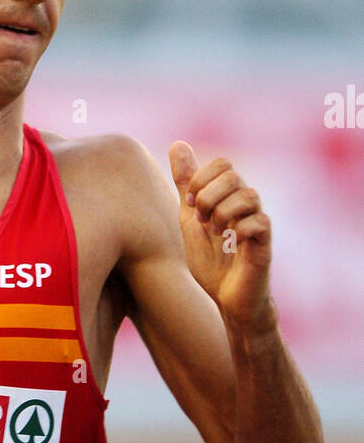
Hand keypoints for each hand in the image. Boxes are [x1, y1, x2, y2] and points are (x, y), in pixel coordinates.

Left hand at [169, 141, 274, 327]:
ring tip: (215, 232)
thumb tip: (177, 144)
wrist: (225, 298)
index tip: (190, 203)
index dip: (201, 178)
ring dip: (222, 213)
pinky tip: (230, 243)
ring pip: (248, 195)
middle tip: (201, 218)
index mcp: (229, 196)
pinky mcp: (265, 244)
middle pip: (233, 175)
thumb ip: (186, 183)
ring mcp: (258, 222)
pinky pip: (259, 222)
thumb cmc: (211, 259)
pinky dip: (238, 230)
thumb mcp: (190, 217)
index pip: (223, 164)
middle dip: (208, 195)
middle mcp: (247, 204)